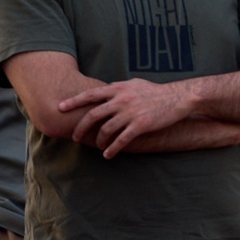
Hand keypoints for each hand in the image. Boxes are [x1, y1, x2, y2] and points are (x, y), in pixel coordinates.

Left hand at [60, 75, 197, 157]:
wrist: (178, 97)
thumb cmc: (157, 91)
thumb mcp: (135, 84)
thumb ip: (118, 88)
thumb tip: (107, 90)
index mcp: (118, 89)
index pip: (90, 95)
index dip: (73, 101)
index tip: (61, 107)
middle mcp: (121, 100)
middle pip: (93, 115)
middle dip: (81, 128)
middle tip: (76, 137)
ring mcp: (130, 113)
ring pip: (106, 130)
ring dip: (99, 141)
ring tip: (98, 146)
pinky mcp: (140, 125)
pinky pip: (121, 140)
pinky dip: (112, 149)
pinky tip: (108, 155)